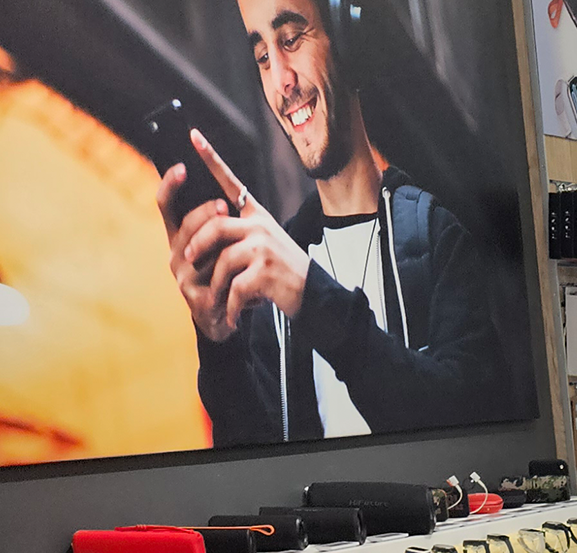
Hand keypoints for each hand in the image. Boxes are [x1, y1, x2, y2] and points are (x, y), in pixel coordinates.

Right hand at [159, 173, 235, 341]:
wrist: (224, 317)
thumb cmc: (225, 274)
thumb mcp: (221, 244)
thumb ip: (221, 221)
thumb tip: (231, 186)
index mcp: (181, 236)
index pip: (167, 206)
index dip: (170, 186)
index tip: (183, 166)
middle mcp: (176, 253)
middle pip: (185, 227)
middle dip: (203, 214)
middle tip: (222, 205)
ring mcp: (182, 276)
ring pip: (197, 253)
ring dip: (218, 241)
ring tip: (236, 228)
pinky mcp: (194, 298)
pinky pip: (213, 281)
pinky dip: (231, 274)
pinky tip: (246, 270)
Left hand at [176, 128, 310, 337]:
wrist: (316, 299)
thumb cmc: (283, 275)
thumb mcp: (264, 247)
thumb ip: (239, 235)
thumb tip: (202, 233)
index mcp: (258, 216)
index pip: (231, 182)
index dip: (211, 159)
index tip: (192, 136)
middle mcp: (261, 226)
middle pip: (214, 225)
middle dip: (197, 245)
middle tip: (189, 260)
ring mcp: (264, 248)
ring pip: (222, 259)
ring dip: (215, 285)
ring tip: (216, 301)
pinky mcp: (265, 272)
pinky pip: (234, 287)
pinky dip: (230, 307)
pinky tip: (231, 319)